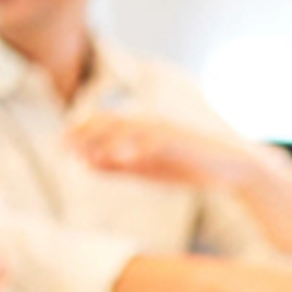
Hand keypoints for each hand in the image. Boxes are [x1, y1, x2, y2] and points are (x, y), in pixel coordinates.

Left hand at [61, 112, 249, 191]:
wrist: (231, 169)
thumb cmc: (188, 166)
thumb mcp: (147, 169)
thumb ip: (119, 166)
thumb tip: (87, 164)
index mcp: (142, 128)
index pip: (105, 123)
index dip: (82, 132)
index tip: (61, 144)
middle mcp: (152, 123)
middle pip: (113, 121)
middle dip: (87, 133)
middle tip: (64, 145)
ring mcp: (167, 130)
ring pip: (132, 129)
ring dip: (107, 140)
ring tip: (87, 152)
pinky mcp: (182, 141)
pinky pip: (156, 141)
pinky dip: (138, 147)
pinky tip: (122, 156)